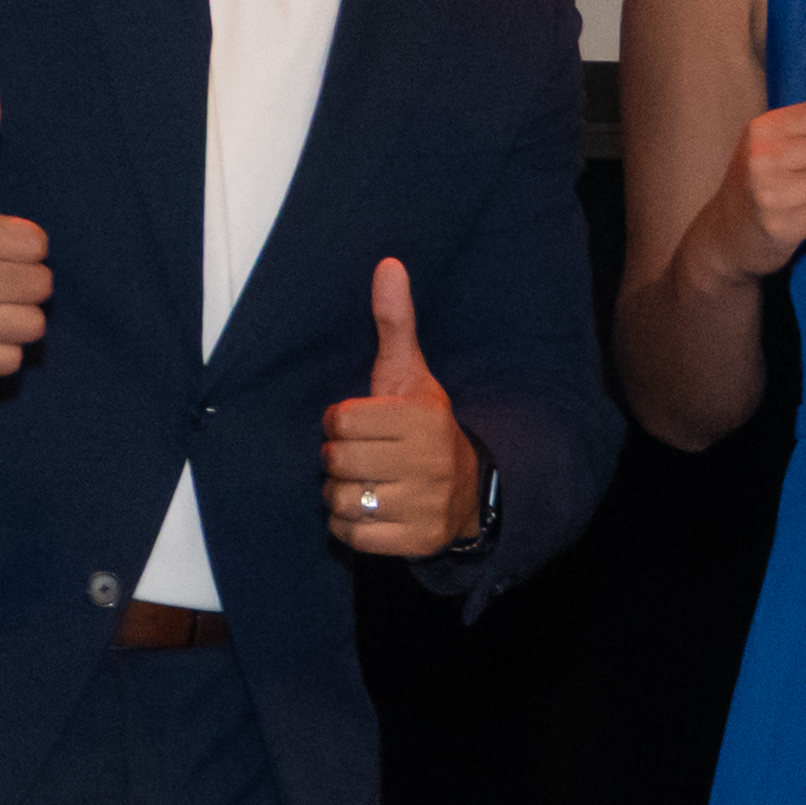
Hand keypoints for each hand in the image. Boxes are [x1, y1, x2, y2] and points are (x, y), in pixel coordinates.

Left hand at [323, 259, 478, 559]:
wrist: (469, 490)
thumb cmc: (424, 427)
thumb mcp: (412, 375)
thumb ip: (395, 323)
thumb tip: (388, 264)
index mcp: (421, 418)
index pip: (339, 420)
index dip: (342, 423)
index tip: (365, 425)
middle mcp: (428, 462)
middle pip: (337, 461)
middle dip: (340, 461)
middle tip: (365, 458)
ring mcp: (425, 504)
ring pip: (341, 500)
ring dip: (343, 496)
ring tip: (369, 485)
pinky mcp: (418, 540)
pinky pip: (353, 536)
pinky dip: (351, 528)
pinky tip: (372, 513)